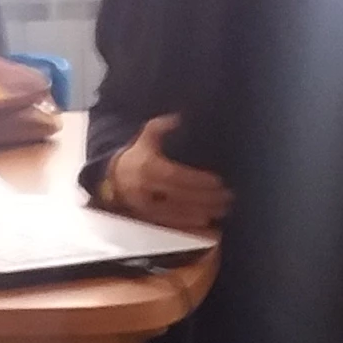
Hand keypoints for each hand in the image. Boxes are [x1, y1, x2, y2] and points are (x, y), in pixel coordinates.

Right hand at [108, 113, 233, 230]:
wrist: (115, 179)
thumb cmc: (137, 157)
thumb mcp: (145, 138)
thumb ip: (160, 127)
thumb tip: (177, 118)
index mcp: (147, 168)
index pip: (176, 176)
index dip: (198, 180)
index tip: (218, 181)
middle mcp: (146, 189)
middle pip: (181, 196)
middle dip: (206, 198)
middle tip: (227, 197)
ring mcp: (146, 207)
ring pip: (178, 212)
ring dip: (203, 212)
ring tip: (222, 209)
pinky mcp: (148, 219)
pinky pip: (172, 224)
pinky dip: (190, 224)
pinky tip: (207, 222)